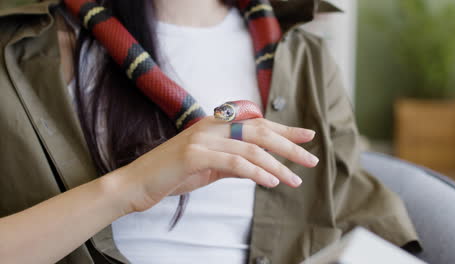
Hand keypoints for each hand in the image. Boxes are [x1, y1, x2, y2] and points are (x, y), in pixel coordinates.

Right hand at [116, 116, 318, 212]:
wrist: (136, 184)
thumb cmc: (172, 175)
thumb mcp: (209, 167)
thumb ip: (233, 163)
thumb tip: (260, 167)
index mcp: (214, 125)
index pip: (257, 124)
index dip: (284, 129)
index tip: (307, 136)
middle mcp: (210, 126)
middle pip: (260, 131)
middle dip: (289, 144)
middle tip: (311, 158)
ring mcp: (201, 139)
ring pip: (251, 147)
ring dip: (278, 164)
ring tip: (295, 179)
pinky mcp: (194, 155)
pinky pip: (234, 162)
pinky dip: (256, 172)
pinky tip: (271, 182)